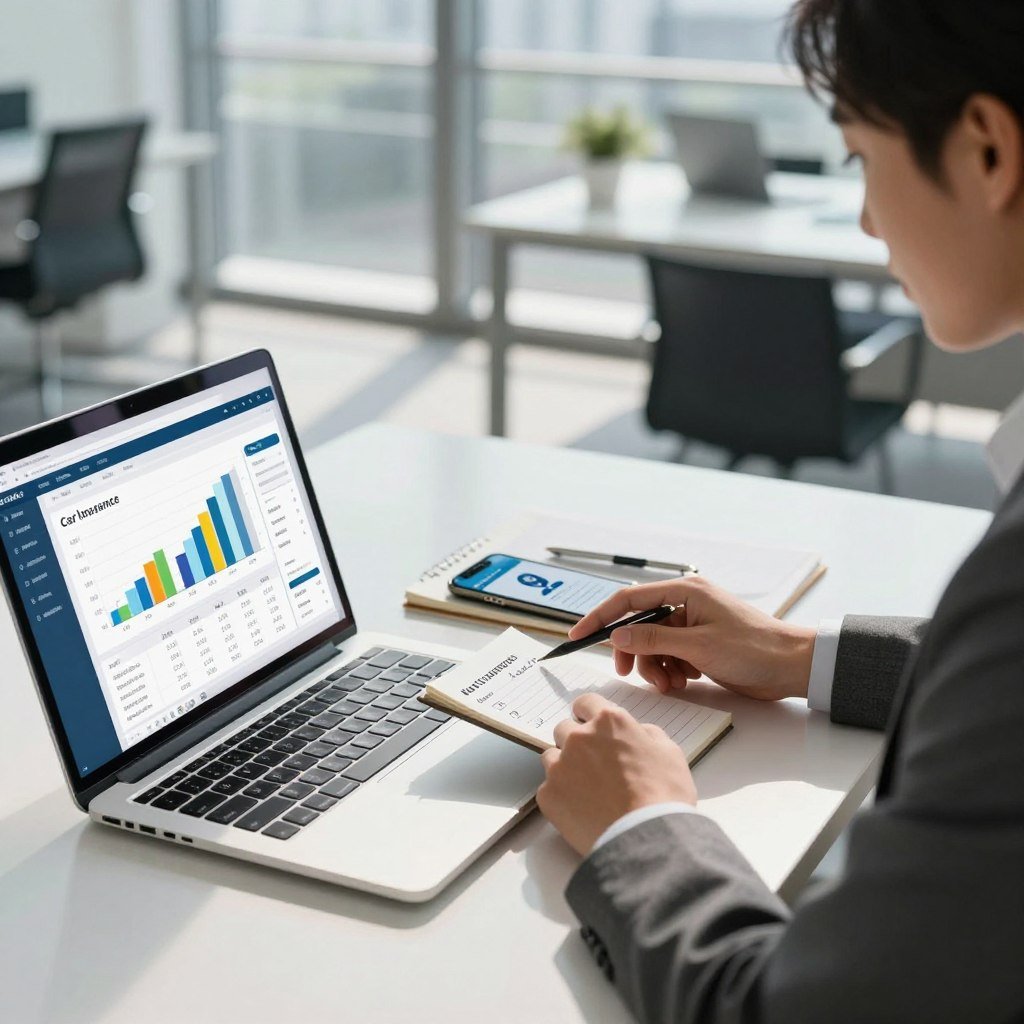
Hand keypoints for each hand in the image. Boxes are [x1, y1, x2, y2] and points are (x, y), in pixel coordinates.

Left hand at [537, 693, 696, 855]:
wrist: (647, 838)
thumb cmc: (663, 796)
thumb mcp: (669, 752)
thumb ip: (646, 733)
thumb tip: (635, 733)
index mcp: (609, 722)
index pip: (586, 703)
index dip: (589, 714)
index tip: (590, 725)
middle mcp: (579, 738)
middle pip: (565, 729)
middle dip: (576, 742)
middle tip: (594, 764)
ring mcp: (560, 766)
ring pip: (551, 757)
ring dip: (565, 767)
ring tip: (586, 790)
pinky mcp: (548, 795)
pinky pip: (548, 788)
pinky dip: (561, 796)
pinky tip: (581, 810)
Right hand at [569, 576, 814, 700]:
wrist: (791, 667)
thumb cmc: (753, 648)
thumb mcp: (698, 646)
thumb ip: (653, 640)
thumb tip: (617, 637)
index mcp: (685, 591)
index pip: (629, 599)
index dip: (601, 617)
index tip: (578, 636)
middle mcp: (686, 604)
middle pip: (638, 625)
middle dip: (631, 652)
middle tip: (627, 674)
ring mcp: (693, 625)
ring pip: (652, 645)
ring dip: (654, 667)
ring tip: (671, 683)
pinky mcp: (700, 645)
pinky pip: (669, 656)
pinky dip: (669, 671)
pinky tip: (684, 681)